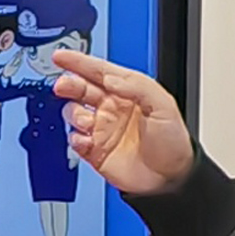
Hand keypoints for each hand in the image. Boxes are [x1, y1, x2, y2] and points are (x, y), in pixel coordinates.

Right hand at [50, 47, 195, 197]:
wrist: (171, 178)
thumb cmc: (173, 142)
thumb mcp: (163, 105)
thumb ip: (136, 86)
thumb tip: (110, 77)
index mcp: (127, 92)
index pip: (99, 71)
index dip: (79, 62)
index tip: (62, 57)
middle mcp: (111, 108)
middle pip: (81, 88)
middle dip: (69, 84)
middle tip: (62, 85)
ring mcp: (101, 129)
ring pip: (73, 113)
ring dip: (74, 114)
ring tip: (87, 122)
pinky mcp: (94, 151)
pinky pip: (75, 140)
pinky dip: (75, 138)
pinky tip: (86, 140)